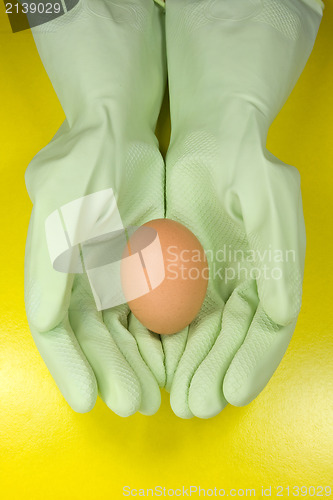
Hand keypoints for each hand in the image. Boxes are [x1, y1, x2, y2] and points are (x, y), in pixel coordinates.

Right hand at [24, 0, 165, 414]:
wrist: (118, 131)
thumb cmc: (83, 163)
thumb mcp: (60, 206)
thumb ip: (49, 266)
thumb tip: (44, 322)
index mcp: (52, 274)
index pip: (57, 332)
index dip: (71, 366)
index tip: (89, 399)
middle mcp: (80, 281)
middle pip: (94, 340)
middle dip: (112, 374)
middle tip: (135, 404)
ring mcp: (113, 276)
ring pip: (124, 332)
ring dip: (137, 364)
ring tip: (156, 394)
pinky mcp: (143, 266)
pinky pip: (152, 309)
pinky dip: (160, 335)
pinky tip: (174, 357)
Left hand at [162, 0, 322, 417]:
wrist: (212, 140)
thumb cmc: (248, 168)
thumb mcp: (271, 206)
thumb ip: (279, 261)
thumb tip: (279, 316)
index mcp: (272, 277)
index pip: (266, 332)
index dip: (253, 364)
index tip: (232, 394)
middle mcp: (242, 286)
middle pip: (230, 341)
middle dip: (214, 374)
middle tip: (195, 406)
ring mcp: (209, 281)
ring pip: (199, 334)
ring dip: (190, 366)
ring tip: (175, 396)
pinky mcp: (177, 271)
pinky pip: (169, 310)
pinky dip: (163, 338)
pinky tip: (154, 361)